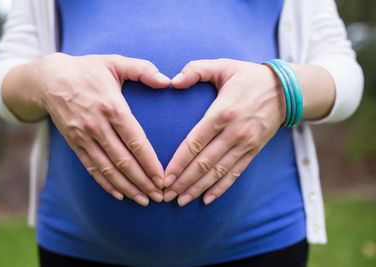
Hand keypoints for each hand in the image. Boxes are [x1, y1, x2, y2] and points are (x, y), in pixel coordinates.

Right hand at [25, 53, 169, 205]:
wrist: (48, 78)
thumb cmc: (87, 69)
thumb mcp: (114, 61)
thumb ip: (143, 69)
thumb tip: (167, 80)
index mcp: (111, 106)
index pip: (135, 141)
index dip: (150, 162)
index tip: (163, 178)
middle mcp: (97, 125)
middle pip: (123, 160)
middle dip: (142, 181)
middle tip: (159, 196)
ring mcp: (84, 137)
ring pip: (108, 169)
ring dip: (126, 187)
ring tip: (143, 200)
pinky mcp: (74, 143)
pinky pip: (91, 168)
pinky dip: (105, 183)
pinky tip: (118, 195)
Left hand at [163, 59, 285, 205]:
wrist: (286, 90)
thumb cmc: (249, 77)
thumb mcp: (224, 65)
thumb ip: (197, 69)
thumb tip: (172, 81)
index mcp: (222, 112)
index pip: (195, 142)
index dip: (179, 162)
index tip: (165, 177)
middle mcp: (234, 132)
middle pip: (204, 163)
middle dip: (184, 181)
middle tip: (166, 195)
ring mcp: (245, 144)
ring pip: (218, 172)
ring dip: (198, 188)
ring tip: (181, 201)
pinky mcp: (253, 151)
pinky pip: (235, 173)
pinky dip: (221, 188)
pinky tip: (207, 199)